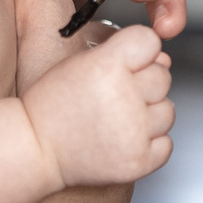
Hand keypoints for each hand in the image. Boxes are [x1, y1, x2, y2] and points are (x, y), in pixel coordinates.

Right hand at [19, 25, 174, 188]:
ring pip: (167, 111)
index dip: (141, 52)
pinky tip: (124, 139)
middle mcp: (124, 96)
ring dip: (149, 115)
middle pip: (163, 77)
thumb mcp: (80, 63)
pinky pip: (166, 144)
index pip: (150, 41)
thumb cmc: (53, 104)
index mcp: (107, 66)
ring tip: (118, 120)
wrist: (35, 147)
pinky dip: (150, 143)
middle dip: (144, 85)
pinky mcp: (138, 161)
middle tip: (114, 97)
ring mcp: (134, 132)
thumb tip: (165, 59)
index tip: (127, 63)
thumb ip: (124, 54)